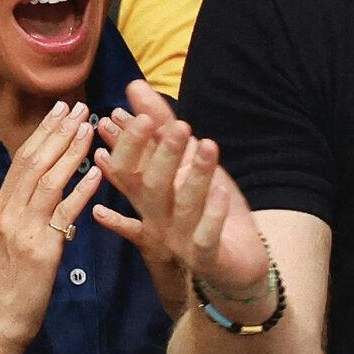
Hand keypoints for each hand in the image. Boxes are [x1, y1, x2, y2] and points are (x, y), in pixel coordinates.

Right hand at [0, 101, 102, 353]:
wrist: (1, 320)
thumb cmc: (12, 280)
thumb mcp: (12, 236)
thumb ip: (26, 209)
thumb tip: (47, 181)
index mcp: (1, 205)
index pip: (22, 158)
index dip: (43, 131)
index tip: (61, 108)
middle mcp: (8, 211)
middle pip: (34, 161)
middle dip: (58, 131)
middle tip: (80, 106)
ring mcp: (23, 229)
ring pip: (47, 179)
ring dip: (71, 150)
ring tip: (92, 127)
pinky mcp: (41, 249)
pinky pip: (64, 212)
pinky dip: (82, 190)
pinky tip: (99, 173)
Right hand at [93, 81, 268, 312]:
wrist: (234, 266)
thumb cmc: (206, 210)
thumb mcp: (185, 163)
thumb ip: (162, 128)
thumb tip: (134, 86)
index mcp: (149, 198)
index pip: (127, 169)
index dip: (126, 143)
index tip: (119, 114)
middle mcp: (158, 220)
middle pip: (151, 186)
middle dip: (162, 154)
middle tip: (179, 125)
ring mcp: (181, 241)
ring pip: (182, 207)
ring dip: (193, 176)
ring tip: (207, 146)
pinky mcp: (208, 257)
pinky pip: (206, 238)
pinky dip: (212, 214)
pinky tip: (221, 191)